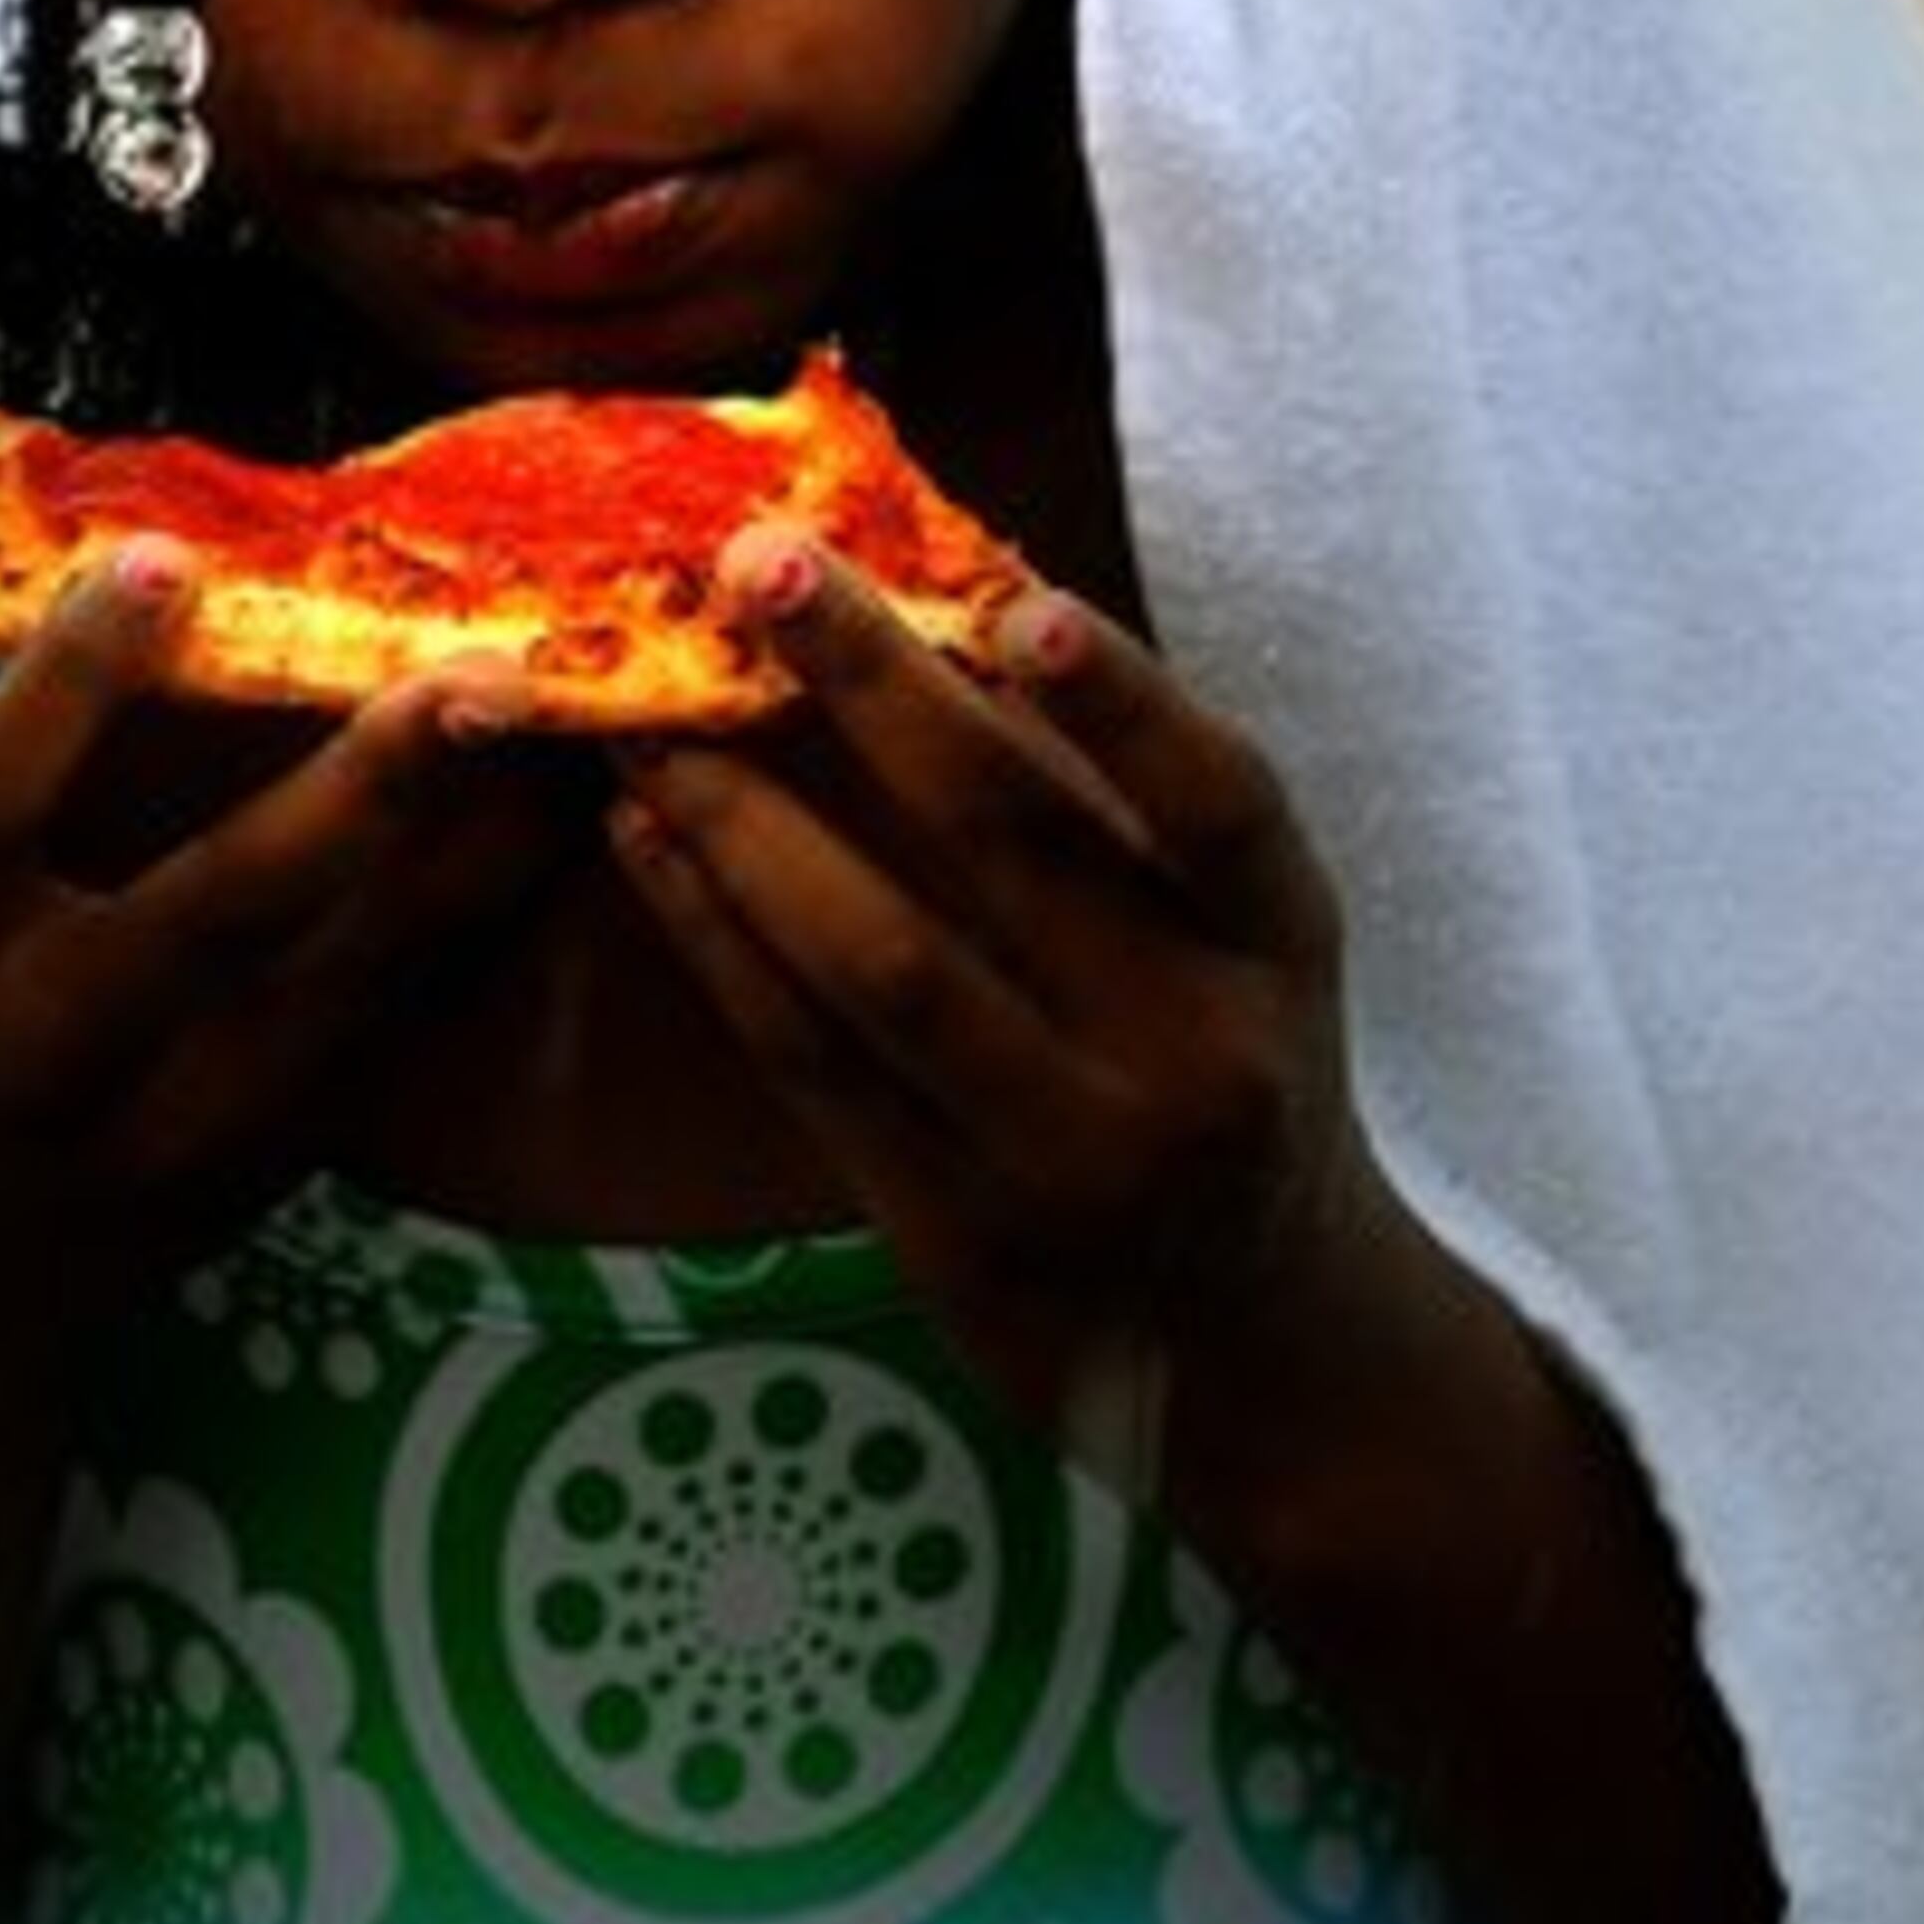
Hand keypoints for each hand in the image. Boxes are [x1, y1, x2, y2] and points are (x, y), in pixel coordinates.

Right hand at [0, 361, 568, 1432]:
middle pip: (210, 917)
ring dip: (478, 855)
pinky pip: (408, 1027)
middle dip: (352, 802)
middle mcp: (46, 1046)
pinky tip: (587, 814)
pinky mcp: (274, 1155)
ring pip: (352, 983)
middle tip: (480, 679)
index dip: (63, 689)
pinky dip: (496, 923)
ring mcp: (176, 1121)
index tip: (162, 558)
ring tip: (593, 721)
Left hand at [606, 541, 1391, 1476]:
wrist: (1264, 1357)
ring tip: (648, 719)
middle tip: (756, 565)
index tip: (1016, 599)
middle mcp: (1192, 1054)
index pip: (1216, 806)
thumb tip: (956, 595)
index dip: (1124, 702)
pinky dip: (716, 940)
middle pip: (1014, 851)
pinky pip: (809, 1061)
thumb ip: (1115, 801)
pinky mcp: (957, 1233)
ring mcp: (1068, 1157)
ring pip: (881, 964)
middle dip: (873, 693)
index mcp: (1277, 952)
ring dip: (745, 823)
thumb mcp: (1235, 946)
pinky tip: (647, 845)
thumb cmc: (1232, 1080)